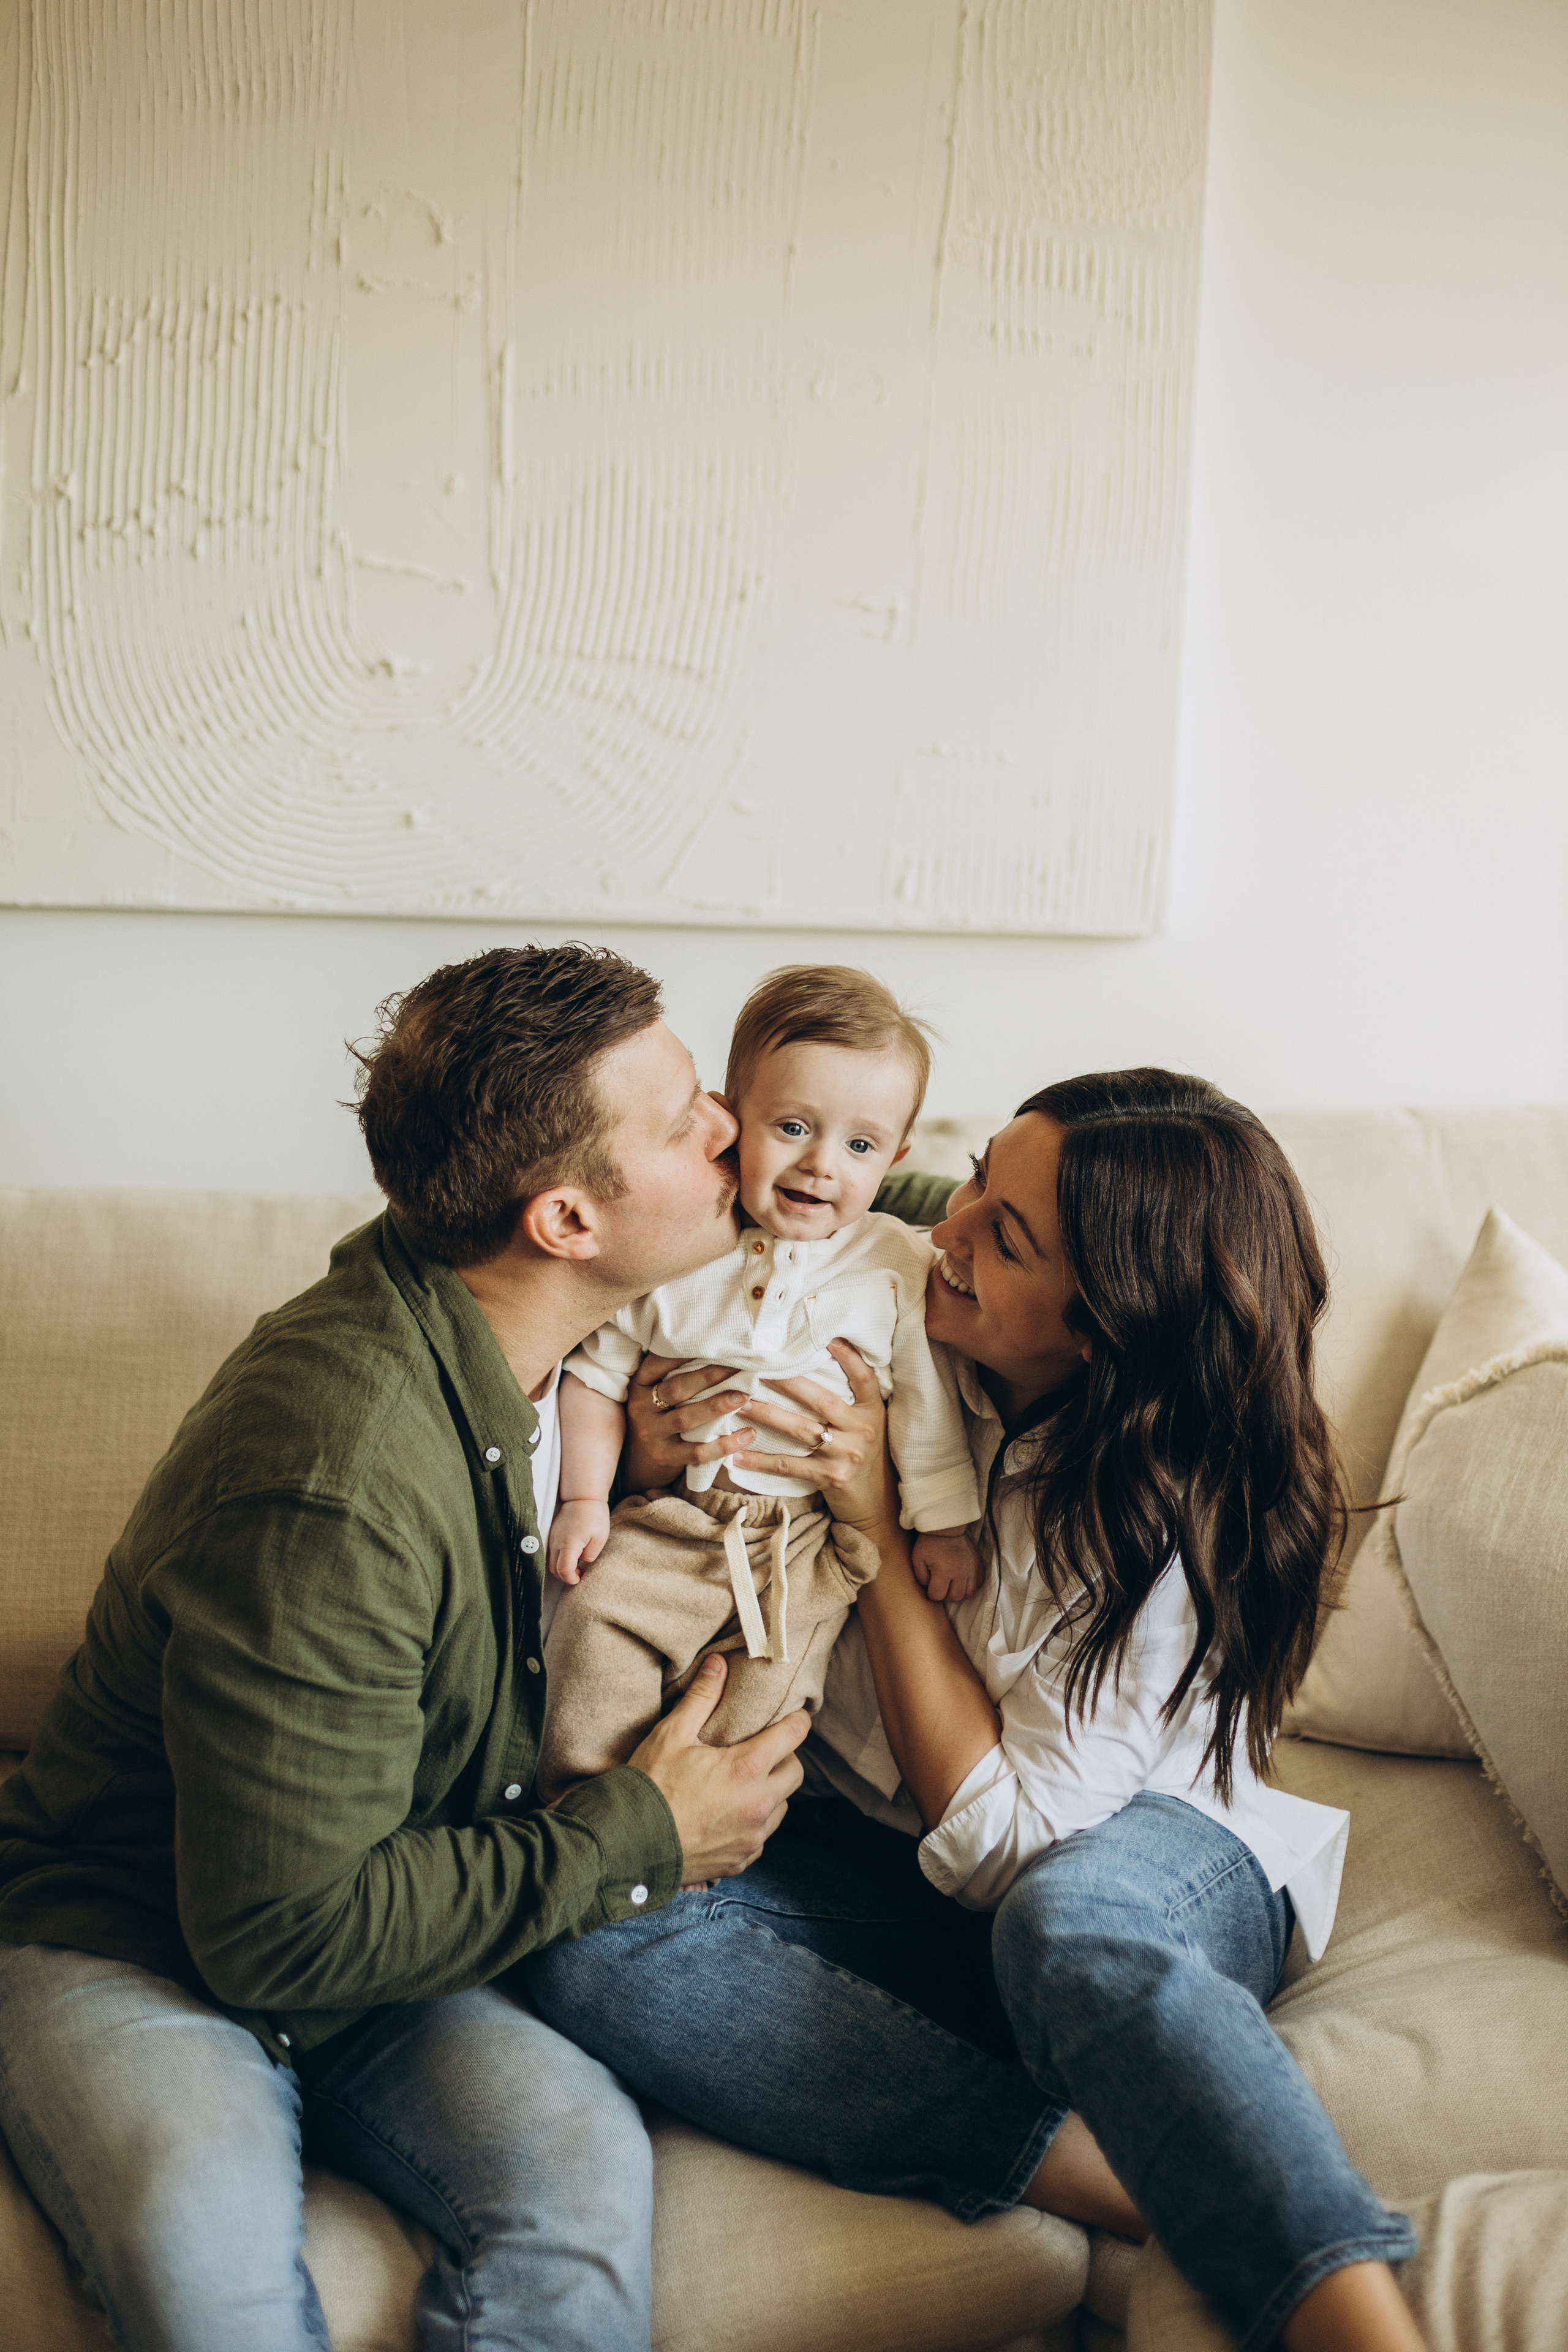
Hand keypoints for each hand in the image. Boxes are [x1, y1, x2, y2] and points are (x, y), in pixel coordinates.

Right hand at [548, 1499, 610, 1585]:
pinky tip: (570, 1555)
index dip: (571, 1579)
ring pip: (550, 1562)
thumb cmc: (594, 1515)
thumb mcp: (600, 1538)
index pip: (563, 1570)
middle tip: (579, 1573)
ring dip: (561, 1568)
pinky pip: (550, 1553)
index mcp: (569, 1544)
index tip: (580, 1578)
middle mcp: (556, 1542)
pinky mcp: (551, 1534)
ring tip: (576, 1565)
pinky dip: (558, 1559)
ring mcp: (552, 1537)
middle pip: (553, 1569)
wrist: (583, 1497)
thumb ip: (590, 1556)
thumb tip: (581, 1562)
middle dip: (565, 1575)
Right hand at [623, 1354, 755, 1492]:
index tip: (713, 1343)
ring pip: (685, 1419)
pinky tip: (747, 1435)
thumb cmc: (657, 1416)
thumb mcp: (654, 1392)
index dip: (683, 1353)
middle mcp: (641, 1407)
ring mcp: (651, 1434)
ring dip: (717, 1406)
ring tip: (744, 1396)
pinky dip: (723, 1445)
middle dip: (709, 1376)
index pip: (658, 1363)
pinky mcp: (665, 1457)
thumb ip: (675, 1374)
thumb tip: (716, 1348)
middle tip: (739, 1367)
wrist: (638, 1461)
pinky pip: (697, 1452)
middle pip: (677, 1389)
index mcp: (640, 1385)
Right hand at [630, 1654, 808, 1881]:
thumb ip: (702, 1697)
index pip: (793, 1736)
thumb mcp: (672, 1734)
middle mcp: (758, 1805)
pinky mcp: (740, 1860)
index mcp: (747, 1769)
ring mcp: (751, 1837)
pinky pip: (761, 1837)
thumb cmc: (649, 1785)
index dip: (798, 1721)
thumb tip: (718, 1663)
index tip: (796, 1715)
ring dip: (772, 1792)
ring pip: (781, 1807)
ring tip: (746, 1782)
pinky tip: (732, 1814)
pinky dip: (754, 1823)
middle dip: (785, 1757)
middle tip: (765, 1748)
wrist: (627, 1844)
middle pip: (795, 1773)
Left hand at [727, 1338, 896, 1533]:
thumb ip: (850, 1398)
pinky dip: (761, 1460)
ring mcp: (846, 1454)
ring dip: (767, 1414)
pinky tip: (738, 1454)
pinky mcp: (830, 1477)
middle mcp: (862, 1430)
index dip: (848, 1357)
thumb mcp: (866, 1422)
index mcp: (871, 1411)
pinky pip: (789, 1465)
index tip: (828, 1338)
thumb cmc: (861, 1452)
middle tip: (757, 1367)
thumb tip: (825, 1359)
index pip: (864, 1378)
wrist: (873, 1500)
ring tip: (741, 1403)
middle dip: (787, 1381)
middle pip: (821, 1399)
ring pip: (800, 1429)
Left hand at [910, 1525, 982, 1603]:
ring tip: (952, 1585)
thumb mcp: (918, 1559)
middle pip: (955, 1597)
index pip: (937, 1595)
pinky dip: (971, 1585)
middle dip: (945, 1595)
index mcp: (944, 1571)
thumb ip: (921, 1578)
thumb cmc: (930, 1542)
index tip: (930, 1586)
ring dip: (960, 1593)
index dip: (931, 1593)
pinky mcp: (979, 1563)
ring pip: (969, 1593)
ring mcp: (972, 1568)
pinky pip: (979, 1583)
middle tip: (941, 1586)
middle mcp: (961, 1572)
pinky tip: (963, 1580)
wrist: (947, 1526)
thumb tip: (929, 1588)